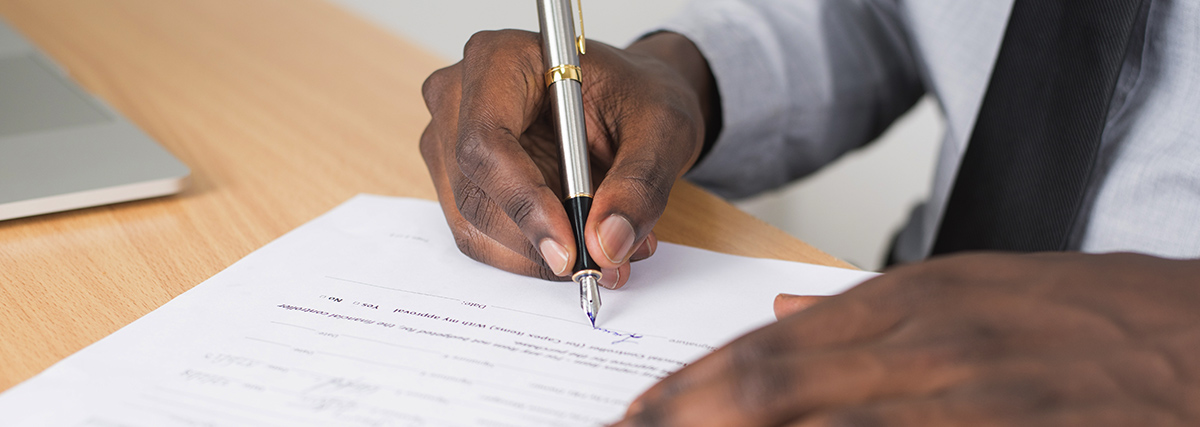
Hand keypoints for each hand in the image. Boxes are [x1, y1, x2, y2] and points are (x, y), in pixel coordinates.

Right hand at [420, 30, 717, 287]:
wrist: (630, 102)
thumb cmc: (638, 96)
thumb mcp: (662, 130)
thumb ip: (639, 185)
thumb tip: (607, 243)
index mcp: (499, 59)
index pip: (486, 142)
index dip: (524, 203)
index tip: (569, 250)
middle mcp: (459, 99)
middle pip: (475, 193)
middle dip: (539, 241)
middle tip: (604, 263)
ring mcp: (450, 142)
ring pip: (475, 225)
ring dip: (539, 254)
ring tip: (607, 251)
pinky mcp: (460, 182)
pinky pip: (483, 237)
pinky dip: (532, 254)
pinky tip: (580, 243)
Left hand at [616, 252, 1199, 425]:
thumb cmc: (1093, 319)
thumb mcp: (978, 288)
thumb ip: (873, 306)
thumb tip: (789, 313)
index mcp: (913, 305)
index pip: (767, 349)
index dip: (689, 388)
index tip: (635, 414)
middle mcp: (922, 354)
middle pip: (768, 392)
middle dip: (684, 421)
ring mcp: (955, 411)